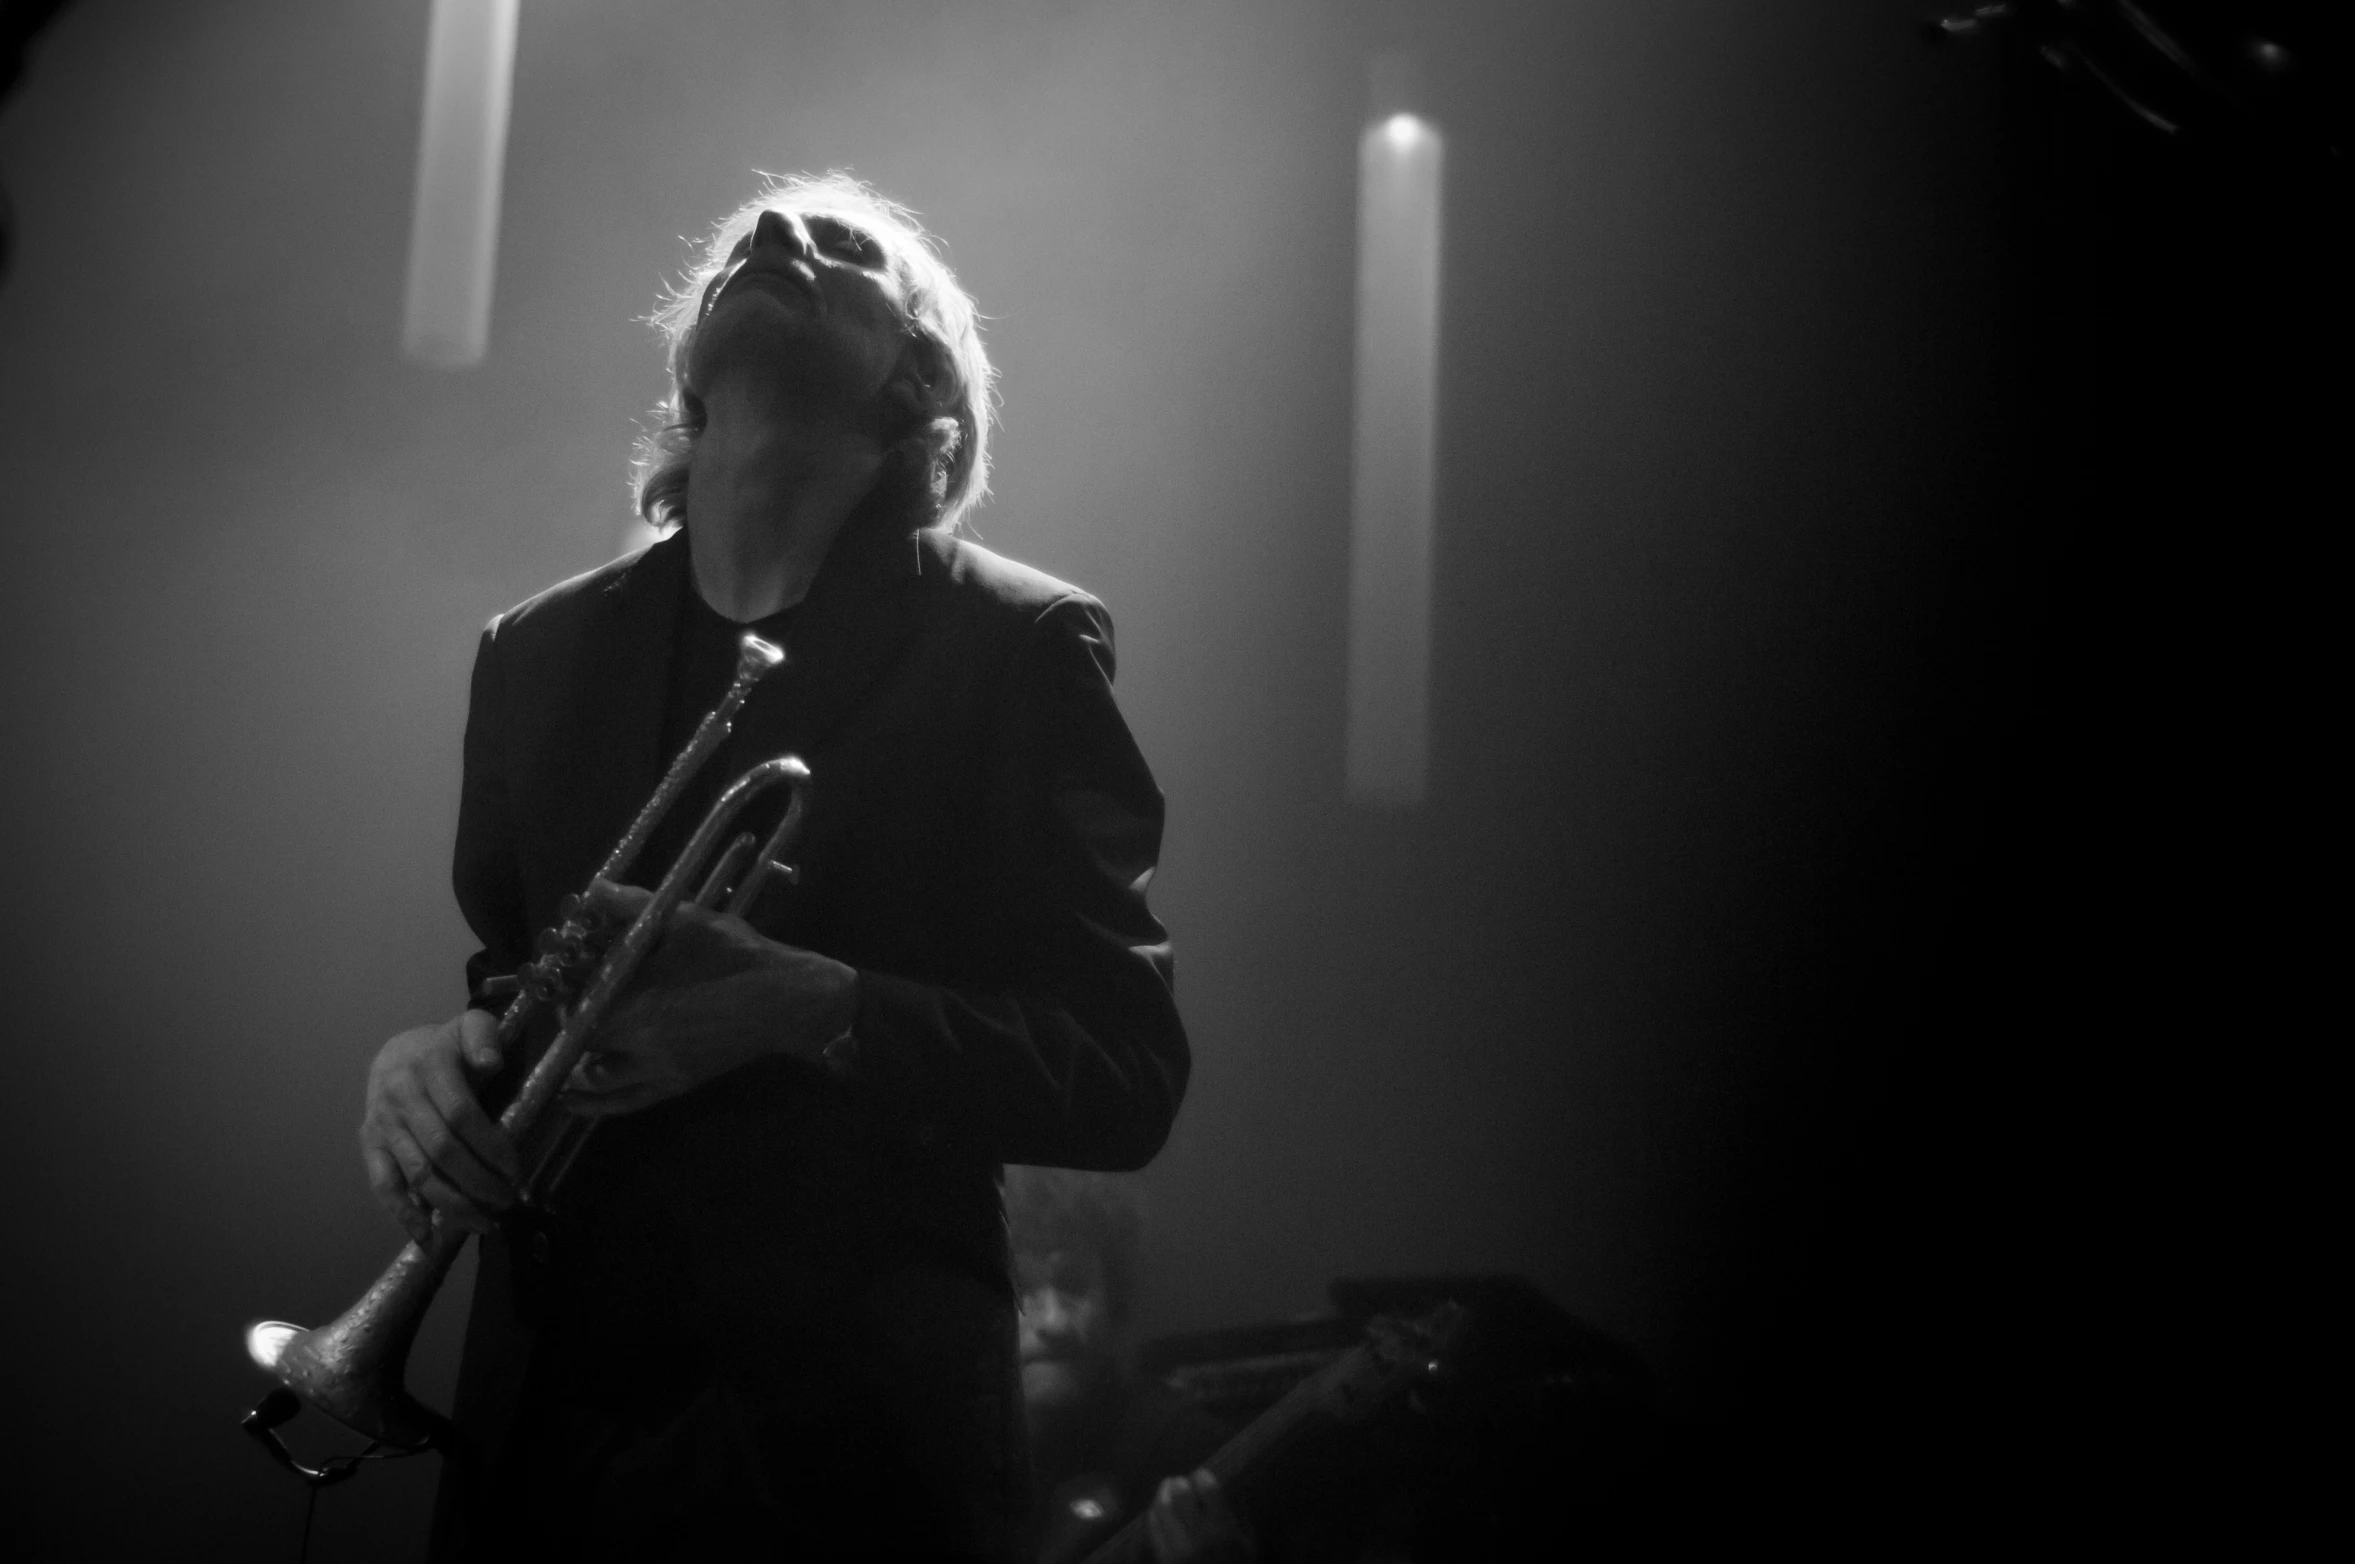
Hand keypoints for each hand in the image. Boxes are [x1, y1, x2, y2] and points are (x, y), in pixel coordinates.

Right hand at [360, 1009, 514, 1245]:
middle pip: (441, 1150)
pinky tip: (426, 1236)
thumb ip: (483, 1037)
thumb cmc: (447, 1045)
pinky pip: (382, 1183)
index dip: (490, 1145)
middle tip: (507, 1201)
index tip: (516, 1170)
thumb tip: (492, 1062)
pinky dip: (402, 1213)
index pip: (461, 1115)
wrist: (397, 1051)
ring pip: (416, 1173)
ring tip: (484, 1224)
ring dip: (451, 1204)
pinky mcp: (369, 1144)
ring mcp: (382, 1124)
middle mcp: (400, 1097)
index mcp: (429, 1067)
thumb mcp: (470, 1026)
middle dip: (477, 1182)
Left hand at [560, 880, 858, 1117]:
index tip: (564, 978)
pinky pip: (627, 1103)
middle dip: (571, 1025)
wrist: (786, 999)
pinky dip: (596, 1104)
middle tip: (571, 1006)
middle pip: (581, 1043)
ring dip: (576, 1067)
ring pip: (597, 1080)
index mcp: (637, 1002)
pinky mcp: (676, 1084)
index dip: (562, 995)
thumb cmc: (737, 956)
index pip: (575, 1007)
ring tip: (566, 1051)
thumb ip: (635, 905)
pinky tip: (575, 1100)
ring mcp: (658, 1070)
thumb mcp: (687, 921)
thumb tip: (595, 888)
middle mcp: (640, 1043)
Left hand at [1146, 1470, 1254, 1563]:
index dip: (1202, 1476)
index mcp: (1224, 1530)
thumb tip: (1232, 1491)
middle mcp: (1199, 1535)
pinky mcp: (1163, 1559)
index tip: (1202, 1476)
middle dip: (1179, 1483)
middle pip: (1181, 1494)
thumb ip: (1242, 1519)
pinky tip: (1158, 1511)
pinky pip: (1153, 1529)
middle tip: (1181, 1481)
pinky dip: (1153, 1515)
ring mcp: (1177, 1547)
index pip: (1208, 1489)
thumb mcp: (1249, 1548)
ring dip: (1162, 1495)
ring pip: (1162, 1509)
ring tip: (1167, 1490)